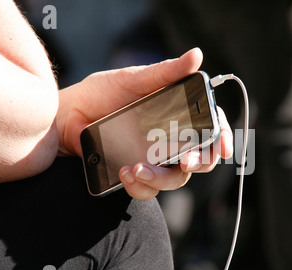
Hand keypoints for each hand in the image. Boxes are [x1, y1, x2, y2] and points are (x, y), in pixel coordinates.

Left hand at [57, 48, 233, 199]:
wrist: (67, 116)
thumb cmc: (101, 93)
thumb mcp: (135, 79)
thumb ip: (166, 72)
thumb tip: (196, 56)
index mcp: (177, 116)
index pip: (211, 129)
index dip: (222, 138)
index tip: (224, 148)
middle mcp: (171, 140)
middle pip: (200, 159)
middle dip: (198, 163)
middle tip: (186, 161)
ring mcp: (155, 160)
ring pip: (175, 179)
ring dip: (162, 178)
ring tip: (137, 168)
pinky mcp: (136, 175)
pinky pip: (148, 190)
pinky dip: (140, 186)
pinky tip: (125, 173)